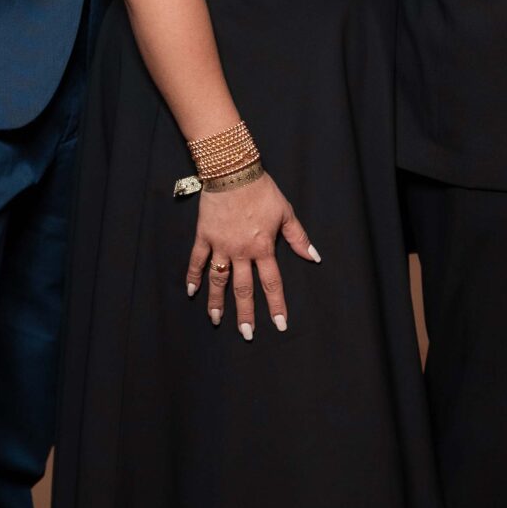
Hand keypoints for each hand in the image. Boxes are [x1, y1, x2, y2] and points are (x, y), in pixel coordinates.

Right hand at [186, 170, 317, 339]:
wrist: (234, 173)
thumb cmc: (263, 191)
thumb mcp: (286, 213)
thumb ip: (298, 238)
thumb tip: (314, 257)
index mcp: (263, 247)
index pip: (272, 283)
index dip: (276, 305)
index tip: (279, 325)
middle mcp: (242, 251)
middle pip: (244, 288)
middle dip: (245, 313)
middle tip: (246, 334)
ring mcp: (221, 245)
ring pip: (218, 280)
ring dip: (217, 301)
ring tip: (216, 319)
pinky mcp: (204, 237)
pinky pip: (197, 260)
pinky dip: (194, 276)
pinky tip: (192, 291)